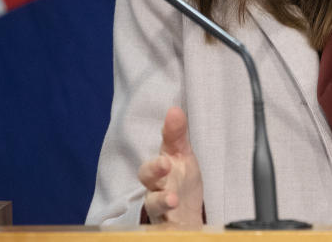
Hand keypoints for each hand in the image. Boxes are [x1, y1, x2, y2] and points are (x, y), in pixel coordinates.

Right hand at [137, 107, 203, 224]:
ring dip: (161, 200)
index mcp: (161, 163)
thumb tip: (174, 109)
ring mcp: (157, 204)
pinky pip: (161, 223)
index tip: (174, 116)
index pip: (162, 145)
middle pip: (147, 175)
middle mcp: (155, 183)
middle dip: (154, 168)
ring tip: (173, 200)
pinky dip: (167, 218)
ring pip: (152, 202)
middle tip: (165, 163)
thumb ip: (177, 135)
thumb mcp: (184, 156)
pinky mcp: (162, 221)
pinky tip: (174, 213)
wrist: (184, 217)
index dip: (167, 135)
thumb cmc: (181, 183)